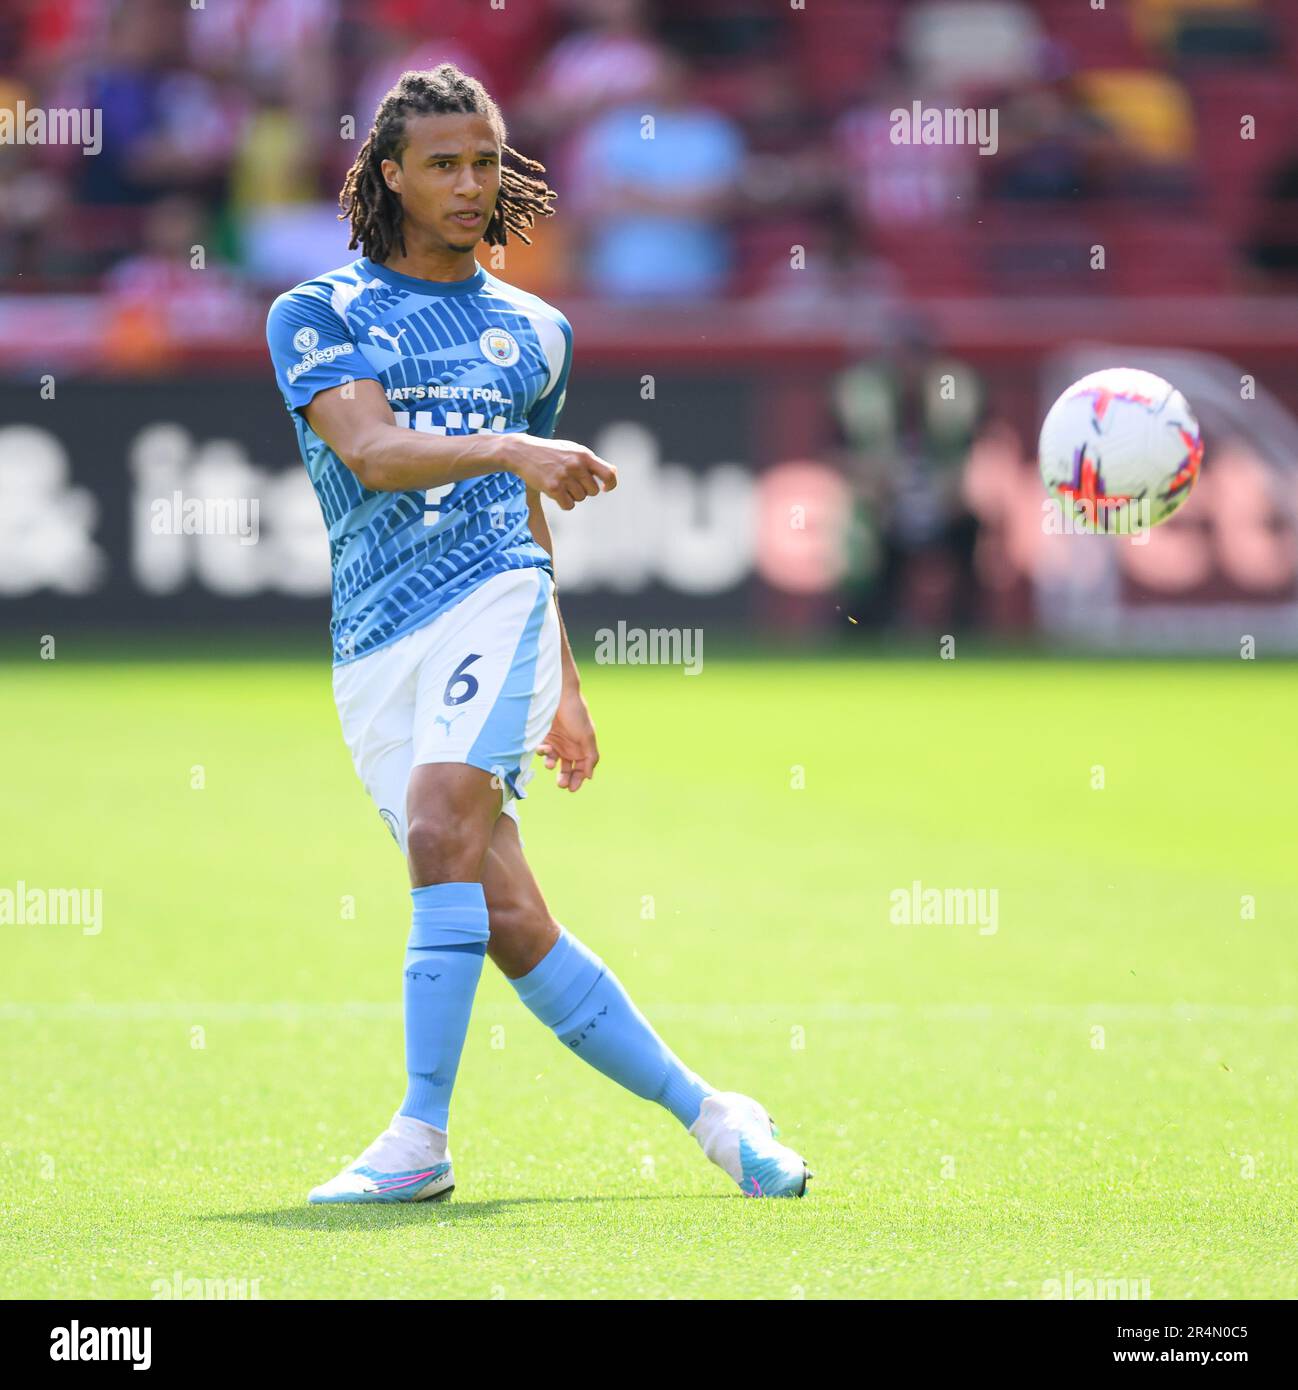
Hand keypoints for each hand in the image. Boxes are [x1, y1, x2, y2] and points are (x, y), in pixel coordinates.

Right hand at [501, 434, 616, 510]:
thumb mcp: (573, 449)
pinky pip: (568, 505)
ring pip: (580, 498)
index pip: (609, 474)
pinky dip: (564, 503)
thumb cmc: (550, 452)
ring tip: (561, 484)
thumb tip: (613, 472)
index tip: (606, 488)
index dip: (611, 484)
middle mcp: (576, 465)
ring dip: (572, 495)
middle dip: (585, 490)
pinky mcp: (553, 488)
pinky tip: (555, 492)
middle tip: (571, 482)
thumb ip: (591, 461)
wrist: (522, 451)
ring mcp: (565, 477)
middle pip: (594, 491)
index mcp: (584, 455)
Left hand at [537, 687, 598, 791]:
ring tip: (550, 764)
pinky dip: (543, 753)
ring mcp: (557, 742)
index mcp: (583, 748)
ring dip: (552, 765)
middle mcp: (570, 747)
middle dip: (565, 778)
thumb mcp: (587, 735)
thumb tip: (590, 776)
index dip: (578, 780)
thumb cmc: (576, 713)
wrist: (560, 694)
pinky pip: (543, 751)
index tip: (572, 788)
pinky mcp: (545, 737)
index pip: (582, 770)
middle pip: (568, 769)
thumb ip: (590, 756)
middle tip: (561, 784)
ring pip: (554, 762)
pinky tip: (543, 749)